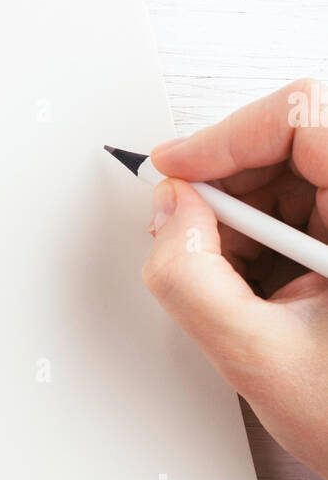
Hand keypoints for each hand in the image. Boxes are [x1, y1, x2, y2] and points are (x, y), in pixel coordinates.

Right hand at [143, 78, 327, 479]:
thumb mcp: (260, 360)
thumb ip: (192, 280)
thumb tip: (170, 215)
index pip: (301, 119)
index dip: (225, 136)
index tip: (176, 170)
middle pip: (295, 142)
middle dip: (228, 187)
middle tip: (187, 233)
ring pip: (296, 177)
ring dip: (245, 220)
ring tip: (236, 285)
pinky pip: (309, 211)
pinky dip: (267, 241)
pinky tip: (262, 292)